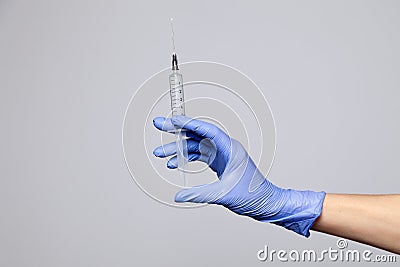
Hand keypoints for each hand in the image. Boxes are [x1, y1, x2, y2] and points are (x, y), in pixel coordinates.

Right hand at [153, 116, 325, 236]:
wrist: (266, 204)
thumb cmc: (253, 195)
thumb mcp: (225, 195)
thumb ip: (200, 194)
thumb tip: (178, 196)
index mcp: (231, 149)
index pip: (207, 130)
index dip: (189, 123)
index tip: (173, 120)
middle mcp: (225, 148)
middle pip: (198, 134)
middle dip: (177, 131)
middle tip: (160, 126)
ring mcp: (222, 155)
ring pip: (196, 146)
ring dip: (178, 149)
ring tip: (160, 154)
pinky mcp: (220, 163)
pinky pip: (199, 156)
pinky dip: (186, 159)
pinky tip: (174, 164)